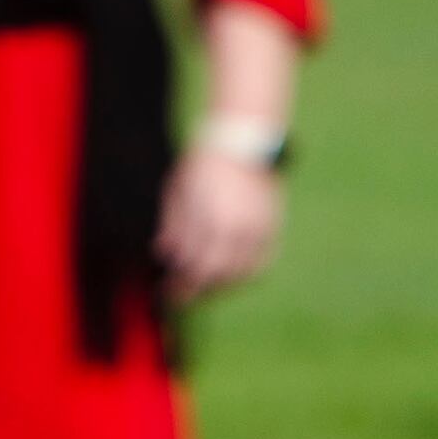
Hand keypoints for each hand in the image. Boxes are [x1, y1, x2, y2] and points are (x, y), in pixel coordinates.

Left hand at [160, 143, 284, 300]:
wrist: (243, 142)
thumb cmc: (203, 165)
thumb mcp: (177, 192)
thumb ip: (173, 226)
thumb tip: (165, 254)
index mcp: (209, 220)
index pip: (195, 267)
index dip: (182, 286)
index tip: (168, 295)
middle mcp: (237, 228)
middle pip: (218, 276)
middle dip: (199, 290)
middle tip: (182, 295)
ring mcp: (258, 229)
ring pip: (242, 274)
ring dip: (222, 287)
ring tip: (205, 289)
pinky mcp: (272, 226)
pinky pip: (262, 262)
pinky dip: (246, 275)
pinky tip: (232, 277)